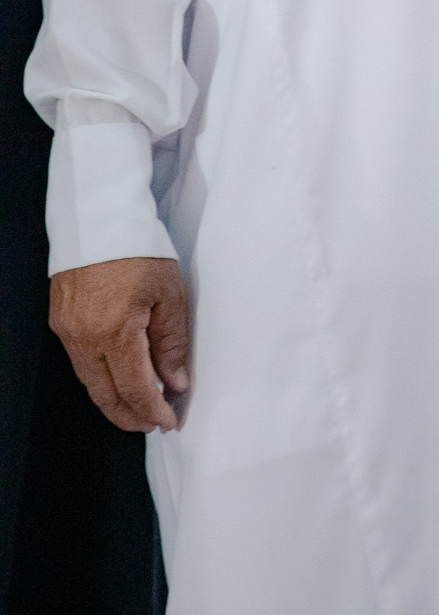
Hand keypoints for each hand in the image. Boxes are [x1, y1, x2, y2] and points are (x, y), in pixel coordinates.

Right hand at [50, 256, 190, 432]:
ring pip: (90, 383)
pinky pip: (80, 364)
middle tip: (155, 423)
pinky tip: (119, 378)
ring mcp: (67, 331)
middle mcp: (84, 338)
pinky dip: (101, 378)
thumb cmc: (140, 248)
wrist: (100, 215)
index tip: (170, 422)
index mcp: (114, 331)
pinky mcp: (60, 322)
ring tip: (142, 406)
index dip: (152, 412)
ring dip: (115, 400)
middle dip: (131, 417)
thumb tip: (175, 383)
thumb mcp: (169, 292)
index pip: (134, 389)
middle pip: (106, 396)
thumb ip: (172, 343)